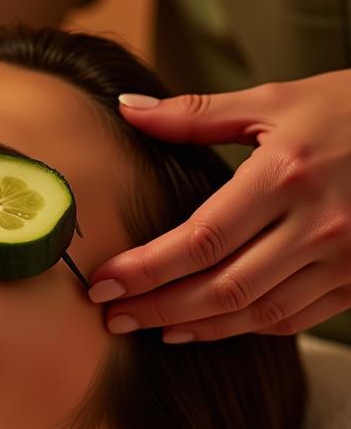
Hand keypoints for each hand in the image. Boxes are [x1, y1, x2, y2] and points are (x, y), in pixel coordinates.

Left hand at [86, 69, 350, 341]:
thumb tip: (128, 111)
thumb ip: (198, 115)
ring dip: (197, 326)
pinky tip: (206, 326)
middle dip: (159, 307)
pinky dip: (244, 328)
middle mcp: (318, 225)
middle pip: (222, 287)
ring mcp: (344, 260)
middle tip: (112, 316)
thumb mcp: (280, 100)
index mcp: (287, 176)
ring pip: (257, 313)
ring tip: (149, 326)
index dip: (146, 269)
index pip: (201, 240)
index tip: (103, 282)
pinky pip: (293, 319)